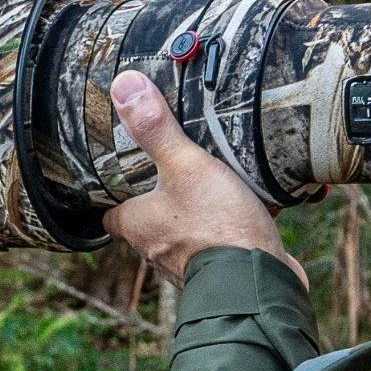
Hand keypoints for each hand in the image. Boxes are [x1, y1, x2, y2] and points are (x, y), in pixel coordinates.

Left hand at [100, 70, 299, 286]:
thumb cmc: (216, 228)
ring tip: (214, 186)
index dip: (115, 195)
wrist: (259, 283)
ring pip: (184, 233)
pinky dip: (228, 229)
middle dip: (160, 200)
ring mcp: (189, 263)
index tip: (124, 176)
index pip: (111, 213)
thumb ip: (156, 129)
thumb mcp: (185, 166)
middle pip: (148, 221)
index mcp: (137, 225)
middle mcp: (157, 249)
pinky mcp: (223, 269)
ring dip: (196, 215)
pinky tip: (248, 210)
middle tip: (174, 171)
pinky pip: (220, 244)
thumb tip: (124, 87)